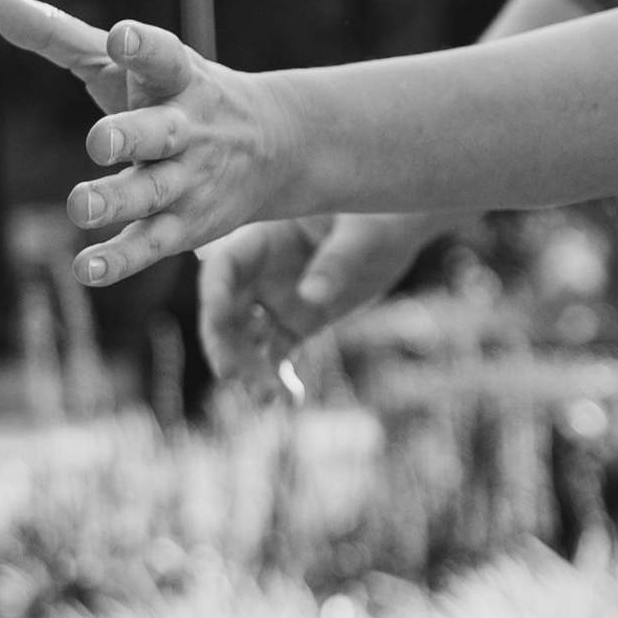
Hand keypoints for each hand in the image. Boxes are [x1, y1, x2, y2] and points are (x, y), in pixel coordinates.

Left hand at [0, 0, 302, 284]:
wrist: (272, 147)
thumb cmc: (172, 93)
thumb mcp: (123, 61)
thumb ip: (55, 31)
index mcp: (174, 77)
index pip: (162, 56)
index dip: (141, 46)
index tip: (119, 36)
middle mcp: (186, 128)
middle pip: (161, 132)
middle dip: (132, 135)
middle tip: (98, 140)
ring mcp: (187, 180)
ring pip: (154, 193)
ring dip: (118, 200)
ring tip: (79, 207)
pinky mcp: (184, 227)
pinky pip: (150, 244)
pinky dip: (121, 259)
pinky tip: (86, 269)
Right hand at [199, 215, 430, 389]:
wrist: (402, 231)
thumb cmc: (378, 216)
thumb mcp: (361, 235)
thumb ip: (336, 262)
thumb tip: (309, 297)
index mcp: (267, 237)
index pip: (225, 266)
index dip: (215, 293)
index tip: (221, 321)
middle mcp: (263, 271)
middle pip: (225, 309)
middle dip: (221, 342)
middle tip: (230, 374)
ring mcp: (278, 298)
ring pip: (246, 338)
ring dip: (248, 368)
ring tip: (267, 398)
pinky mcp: (300, 321)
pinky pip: (277, 354)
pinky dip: (278, 378)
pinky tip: (291, 400)